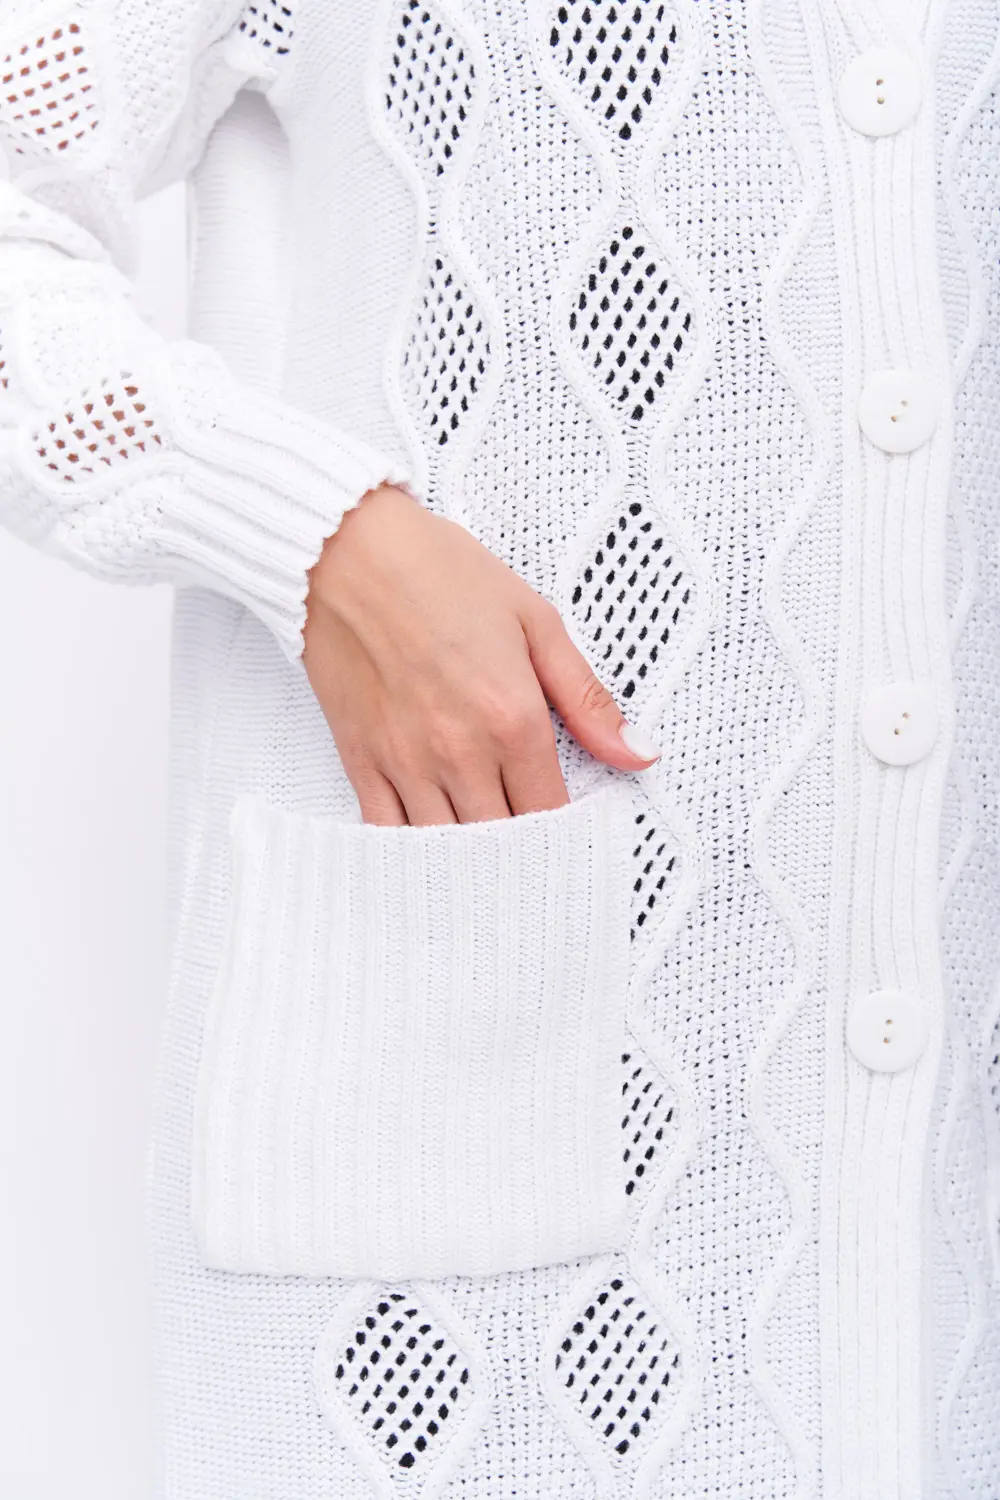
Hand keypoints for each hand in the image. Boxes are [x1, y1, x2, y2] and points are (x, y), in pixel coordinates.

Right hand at [302, 484, 659, 825]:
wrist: (346, 551)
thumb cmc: (438, 573)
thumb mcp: (535, 621)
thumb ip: (587, 697)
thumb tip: (637, 753)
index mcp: (512, 718)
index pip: (550, 812)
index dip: (565, 833)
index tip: (570, 835)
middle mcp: (461, 751)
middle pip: (503, 841)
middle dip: (522, 854)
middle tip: (533, 856)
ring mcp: (406, 762)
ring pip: (447, 848)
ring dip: (470, 860)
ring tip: (487, 864)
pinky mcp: (362, 760)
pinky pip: (387, 833)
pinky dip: (411, 853)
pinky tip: (429, 855)